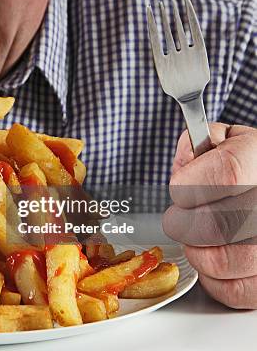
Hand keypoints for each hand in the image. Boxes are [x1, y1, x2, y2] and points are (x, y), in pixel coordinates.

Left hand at [163, 123, 256, 308]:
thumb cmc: (249, 167)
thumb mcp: (230, 141)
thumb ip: (201, 144)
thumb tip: (187, 160)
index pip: (225, 175)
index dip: (188, 184)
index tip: (181, 188)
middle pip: (214, 224)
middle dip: (183, 222)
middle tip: (182, 216)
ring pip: (219, 262)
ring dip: (196, 250)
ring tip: (201, 236)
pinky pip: (232, 291)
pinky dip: (212, 278)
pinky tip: (215, 256)